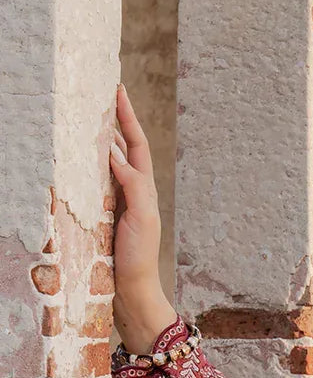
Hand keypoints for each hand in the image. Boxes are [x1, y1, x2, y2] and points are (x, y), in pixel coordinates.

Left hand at [109, 83, 175, 352]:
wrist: (135, 288)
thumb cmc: (119, 260)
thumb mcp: (111, 221)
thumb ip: (111, 194)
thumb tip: (103, 166)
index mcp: (135, 192)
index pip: (131, 150)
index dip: (124, 124)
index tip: (115, 96)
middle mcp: (143, 193)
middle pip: (138, 147)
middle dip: (127, 118)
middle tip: (116, 89)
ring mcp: (145, 204)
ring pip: (136, 160)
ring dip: (125, 134)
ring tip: (113, 108)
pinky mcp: (142, 218)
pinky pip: (133, 185)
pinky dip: (122, 167)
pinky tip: (110, 151)